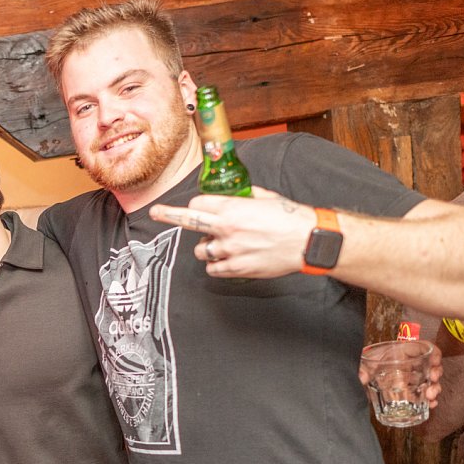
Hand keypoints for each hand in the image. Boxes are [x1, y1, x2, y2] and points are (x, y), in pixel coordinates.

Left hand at [149, 187, 314, 278]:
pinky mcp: (237, 268)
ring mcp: (230, 250)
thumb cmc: (291, 217)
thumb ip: (244, 197)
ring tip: (221, 245)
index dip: (197, 204)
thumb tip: (235, 195)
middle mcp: (227, 228)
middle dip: (168, 215)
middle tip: (155, 213)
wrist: (309, 240)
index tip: (196, 207)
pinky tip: (226, 260)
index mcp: (233, 208)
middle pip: (187, 220)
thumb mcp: (266, 197)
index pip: (198, 203)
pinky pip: (213, 269)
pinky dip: (216, 265)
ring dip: (206, 247)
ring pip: (200, 250)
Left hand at [357, 342, 441, 408]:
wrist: (358, 373)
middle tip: (433, 380)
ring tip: (430, 396)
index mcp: (400, 352)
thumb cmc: (363, 363)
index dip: (433, 352)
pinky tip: (430, 404)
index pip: (421, 347)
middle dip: (436, 372)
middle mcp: (408, 364)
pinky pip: (422, 395)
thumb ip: (360, 368)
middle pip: (430, 365)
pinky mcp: (407, 391)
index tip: (434, 361)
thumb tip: (362, 377)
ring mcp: (409, 378)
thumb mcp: (361, 362)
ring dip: (434, 388)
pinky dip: (429, 400)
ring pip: (429, 381)